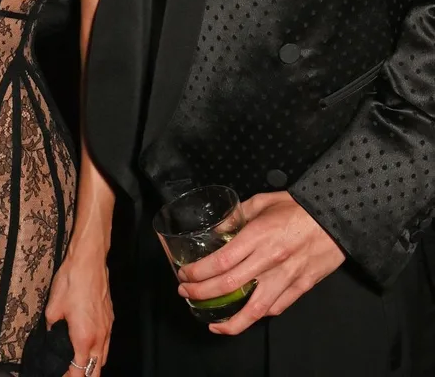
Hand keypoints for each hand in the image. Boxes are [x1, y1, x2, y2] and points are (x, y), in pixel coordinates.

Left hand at [45, 247, 112, 376]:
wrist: (89, 260)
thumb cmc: (71, 281)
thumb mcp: (52, 308)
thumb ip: (52, 328)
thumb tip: (51, 335)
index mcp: (84, 338)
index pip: (79, 372)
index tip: (59, 373)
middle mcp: (99, 337)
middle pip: (96, 372)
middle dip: (84, 376)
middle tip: (70, 372)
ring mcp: (107, 328)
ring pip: (103, 359)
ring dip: (92, 366)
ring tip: (79, 363)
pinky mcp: (110, 318)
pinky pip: (106, 344)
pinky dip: (99, 352)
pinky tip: (88, 344)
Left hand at [178, 191, 344, 334]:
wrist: (337, 217)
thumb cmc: (300, 206)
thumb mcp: (264, 201)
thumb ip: (238, 215)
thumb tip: (219, 228)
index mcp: (258, 236)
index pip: (221, 261)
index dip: (199, 272)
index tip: (185, 275)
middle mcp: (270, 260)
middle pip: (228, 286)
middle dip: (201, 293)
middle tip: (186, 293)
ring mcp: (286, 278)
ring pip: (253, 310)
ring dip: (228, 320)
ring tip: (211, 322)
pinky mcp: (301, 288)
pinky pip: (275, 308)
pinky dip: (257, 316)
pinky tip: (244, 316)